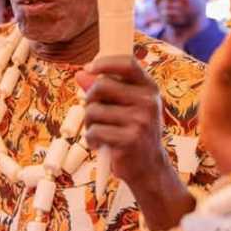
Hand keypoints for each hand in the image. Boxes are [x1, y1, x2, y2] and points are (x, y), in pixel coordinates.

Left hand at [76, 54, 169, 187]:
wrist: (149, 168)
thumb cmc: (133, 132)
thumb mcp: (125, 106)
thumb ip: (105, 89)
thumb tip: (80, 74)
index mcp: (149, 89)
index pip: (128, 64)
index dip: (105, 63)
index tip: (89, 67)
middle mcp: (148, 102)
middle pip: (102, 85)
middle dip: (89, 99)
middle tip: (93, 113)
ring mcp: (140, 121)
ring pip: (93, 110)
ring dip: (89, 122)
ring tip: (100, 131)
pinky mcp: (129, 139)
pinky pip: (94, 131)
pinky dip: (91, 139)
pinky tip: (101, 145)